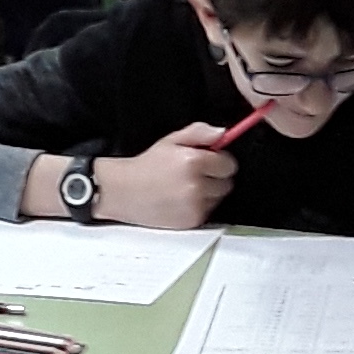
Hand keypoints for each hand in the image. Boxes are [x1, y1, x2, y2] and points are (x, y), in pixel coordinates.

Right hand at [93, 125, 238, 230]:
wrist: (125, 192)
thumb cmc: (147, 166)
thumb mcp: (172, 140)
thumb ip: (200, 132)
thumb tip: (223, 133)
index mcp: (193, 162)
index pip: (229, 165)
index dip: (219, 162)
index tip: (209, 161)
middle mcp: (196, 185)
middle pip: (226, 183)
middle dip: (215, 177)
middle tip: (194, 174)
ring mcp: (194, 205)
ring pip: (218, 198)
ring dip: (208, 193)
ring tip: (185, 187)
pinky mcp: (191, 220)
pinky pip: (208, 211)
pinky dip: (199, 206)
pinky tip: (181, 199)